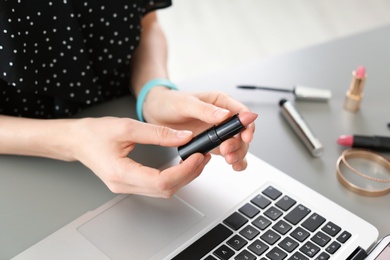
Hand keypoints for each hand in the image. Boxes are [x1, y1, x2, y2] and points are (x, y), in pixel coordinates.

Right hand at [71, 117, 210, 196]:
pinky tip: (181, 165)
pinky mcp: (130, 183)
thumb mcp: (127, 127)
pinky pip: (157, 186)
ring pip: (163, 190)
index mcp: (120, 173)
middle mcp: (124, 185)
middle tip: (202, 156)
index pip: (160, 181)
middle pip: (166, 189)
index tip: (197, 156)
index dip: (183, 171)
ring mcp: (127, 187)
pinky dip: (173, 177)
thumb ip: (157, 133)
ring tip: (196, 159)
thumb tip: (184, 137)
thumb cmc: (94, 134)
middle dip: (189, 174)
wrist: (77, 141)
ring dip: (183, 176)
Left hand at [142, 88, 256, 170]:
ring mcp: (218, 132)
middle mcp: (223, 117)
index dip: (247, 124)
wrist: (156, 112)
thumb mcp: (185, 103)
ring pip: (238, 144)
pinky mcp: (212, 143)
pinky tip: (233, 165)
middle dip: (239, 143)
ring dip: (237, 153)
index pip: (241, 112)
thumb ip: (205, 110)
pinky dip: (234, 160)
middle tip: (227, 150)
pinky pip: (229, 153)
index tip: (246, 135)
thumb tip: (225, 115)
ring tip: (228, 159)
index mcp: (220, 102)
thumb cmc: (170, 102)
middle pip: (242, 132)